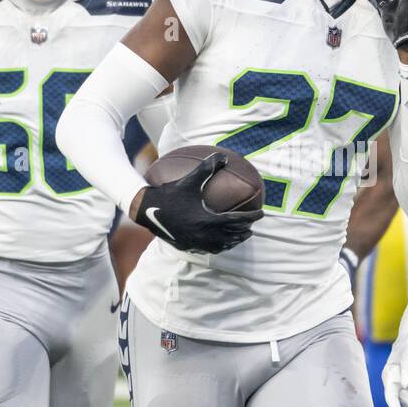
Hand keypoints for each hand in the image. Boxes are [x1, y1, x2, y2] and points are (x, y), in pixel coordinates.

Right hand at [133, 152, 262, 253]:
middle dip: (244, 230)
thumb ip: (207, 168)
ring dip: (234, 241)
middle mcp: (203, 234)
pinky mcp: (187, 246)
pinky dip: (219, 247)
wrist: (146, 210)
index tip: (261, 213)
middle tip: (252, 225)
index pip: (236, 220)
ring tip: (241, 235)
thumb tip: (223, 156)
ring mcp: (195, 243)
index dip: (251, 217)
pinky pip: (208, 250)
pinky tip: (221, 242)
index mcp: (207, 219)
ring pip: (221, 245)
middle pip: (231, 235)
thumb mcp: (190, 180)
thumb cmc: (170, 193)